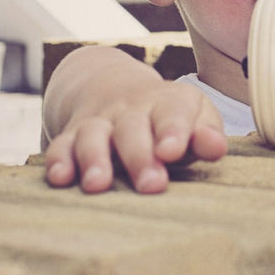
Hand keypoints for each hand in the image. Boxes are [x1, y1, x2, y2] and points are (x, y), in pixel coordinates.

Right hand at [44, 80, 226, 193]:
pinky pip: (61, 145)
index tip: (172, 151)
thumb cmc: (170, 117)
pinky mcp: (72, 135)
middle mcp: (130, 109)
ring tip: (98, 185)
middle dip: (139, 157)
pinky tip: (60, 178)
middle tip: (151, 186)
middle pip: (132, 128)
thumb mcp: (195, 116)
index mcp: (168, 103)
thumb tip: (216, 147)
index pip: (172, 113)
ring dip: (94, 159)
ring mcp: (99, 121)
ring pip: (93, 135)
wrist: (115, 88)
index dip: (173, 130)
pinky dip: (58, 160)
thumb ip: (207, 133)